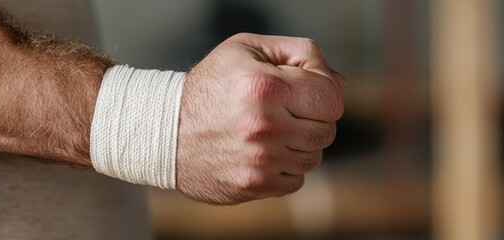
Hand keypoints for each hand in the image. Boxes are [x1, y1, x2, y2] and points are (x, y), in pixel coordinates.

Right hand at [176, 33, 345, 204]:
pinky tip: (261, 153)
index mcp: (266, 87)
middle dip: (311, 119)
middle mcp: (265, 126)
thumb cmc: (208, 85)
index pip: (332, 99)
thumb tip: (340, 83)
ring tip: (270, 132)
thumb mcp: (247, 49)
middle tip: (284, 111)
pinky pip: (296, 180)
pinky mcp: (253, 185)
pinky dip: (285, 168)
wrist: (164, 130)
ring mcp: (260, 160)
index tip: (303, 92)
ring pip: (313, 157)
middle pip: (327, 130)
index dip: (323, 94)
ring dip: (299, 145)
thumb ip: (299, 53)